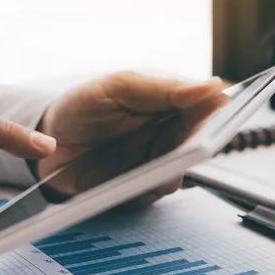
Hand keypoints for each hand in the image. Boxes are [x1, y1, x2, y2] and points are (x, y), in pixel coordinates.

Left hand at [36, 72, 226, 206]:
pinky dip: (155, 183)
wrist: (47, 145)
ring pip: (185, 165)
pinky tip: (143, 177)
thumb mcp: (119, 88)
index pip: (204, 102)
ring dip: (179, 162)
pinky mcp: (143, 188)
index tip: (227, 102)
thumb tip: (211, 87)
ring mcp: (157, 161)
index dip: (218, 104)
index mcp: (167, 102)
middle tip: (199, 132)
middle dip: (203, 135)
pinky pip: (161, 188)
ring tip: (169, 156)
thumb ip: (163, 89)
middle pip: (201, 136)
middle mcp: (168, 132)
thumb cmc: (81, 108)